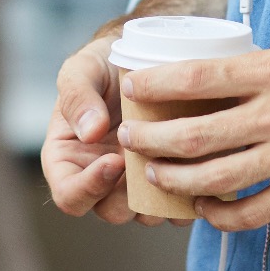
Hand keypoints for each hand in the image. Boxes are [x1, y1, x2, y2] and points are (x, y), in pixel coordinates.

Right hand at [43, 32, 175, 226]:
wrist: (143, 55)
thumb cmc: (104, 64)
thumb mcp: (82, 70)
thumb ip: (78, 97)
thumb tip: (90, 132)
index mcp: (68, 162)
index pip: (70, 198)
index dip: (90, 188)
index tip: (115, 159)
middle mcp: (101, 180)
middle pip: (112, 212)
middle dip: (133, 194)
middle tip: (150, 160)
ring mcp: (136, 184)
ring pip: (149, 214)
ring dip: (164, 195)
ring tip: (178, 159)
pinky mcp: (169, 181)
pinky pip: (182, 204)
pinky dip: (192, 191)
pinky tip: (201, 163)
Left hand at [114, 38, 269, 230]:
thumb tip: (225, 79)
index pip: (200, 77)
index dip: (158, 86)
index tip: (132, 89)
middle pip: (196, 133)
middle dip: (151, 140)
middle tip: (128, 141)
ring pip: (216, 177)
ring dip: (176, 181)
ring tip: (155, 177)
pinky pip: (255, 211)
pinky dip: (223, 216)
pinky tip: (207, 211)